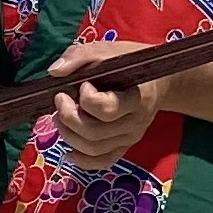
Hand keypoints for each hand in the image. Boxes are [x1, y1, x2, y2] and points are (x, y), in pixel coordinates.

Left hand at [47, 41, 169, 169]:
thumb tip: (55, 72)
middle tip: (60, 99)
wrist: (158, 80)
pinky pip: (103, 161)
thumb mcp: (106, 50)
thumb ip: (79, 57)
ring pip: (95, 149)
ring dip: (69, 135)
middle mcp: (136, 122)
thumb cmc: (130, 61)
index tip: (83, 84)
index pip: (107, 109)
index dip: (87, 99)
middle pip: (95, 132)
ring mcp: (131, 138)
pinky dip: (82, 160)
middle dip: (68, 117)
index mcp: (136, 97)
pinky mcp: (125, 147)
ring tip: (60, 116)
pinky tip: (68, 150)